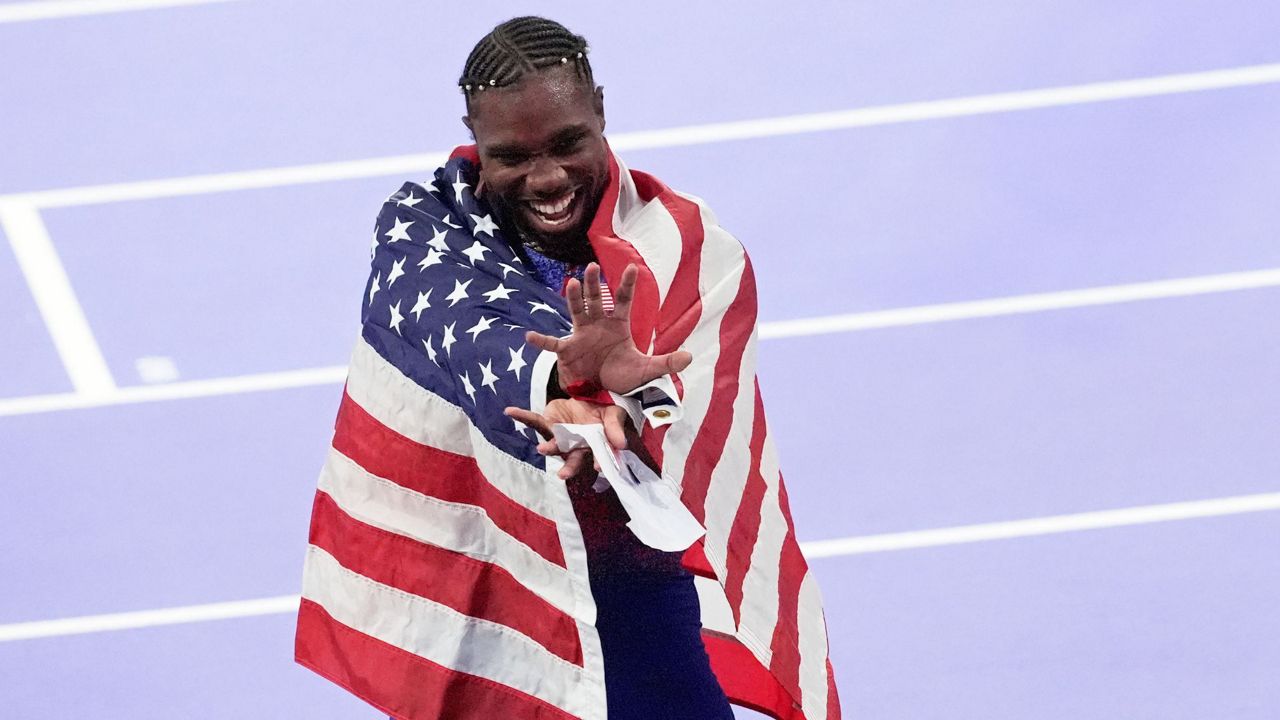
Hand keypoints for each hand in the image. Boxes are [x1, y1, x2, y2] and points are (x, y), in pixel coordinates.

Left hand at [504, 399, 629, 480]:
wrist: (588, 396)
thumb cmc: (604, 412)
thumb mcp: (614, 415)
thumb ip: (615, 428)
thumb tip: (621, 444)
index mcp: (594, 447)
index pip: (598, 458)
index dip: (600, 463)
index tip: (600, 467)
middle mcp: (575, 446)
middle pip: (573, 460)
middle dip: (569, 468)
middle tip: (564, 475)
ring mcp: (560, 436)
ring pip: (553, 444)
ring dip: (549, 447)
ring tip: (543, 449)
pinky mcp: (548, 423)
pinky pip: (534, 421)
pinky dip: (522, 416)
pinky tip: (509, 411)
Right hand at [524, 263, 691, 394]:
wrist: (604, 391)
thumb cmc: (624, 375)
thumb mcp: (648, 370)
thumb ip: (667, 362)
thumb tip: (690, 357)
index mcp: (618, 325)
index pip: (623, 300)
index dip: (627, 285)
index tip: (632, 267)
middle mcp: (598, 324)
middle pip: (596, 299)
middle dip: (593, 284)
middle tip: (591, 266)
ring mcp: (581, 335)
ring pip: (577, 311)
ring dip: (573, 298)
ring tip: (571, 283)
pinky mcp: (568, 351)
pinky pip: (554, 344)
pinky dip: (542, 342)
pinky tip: (529, 337)